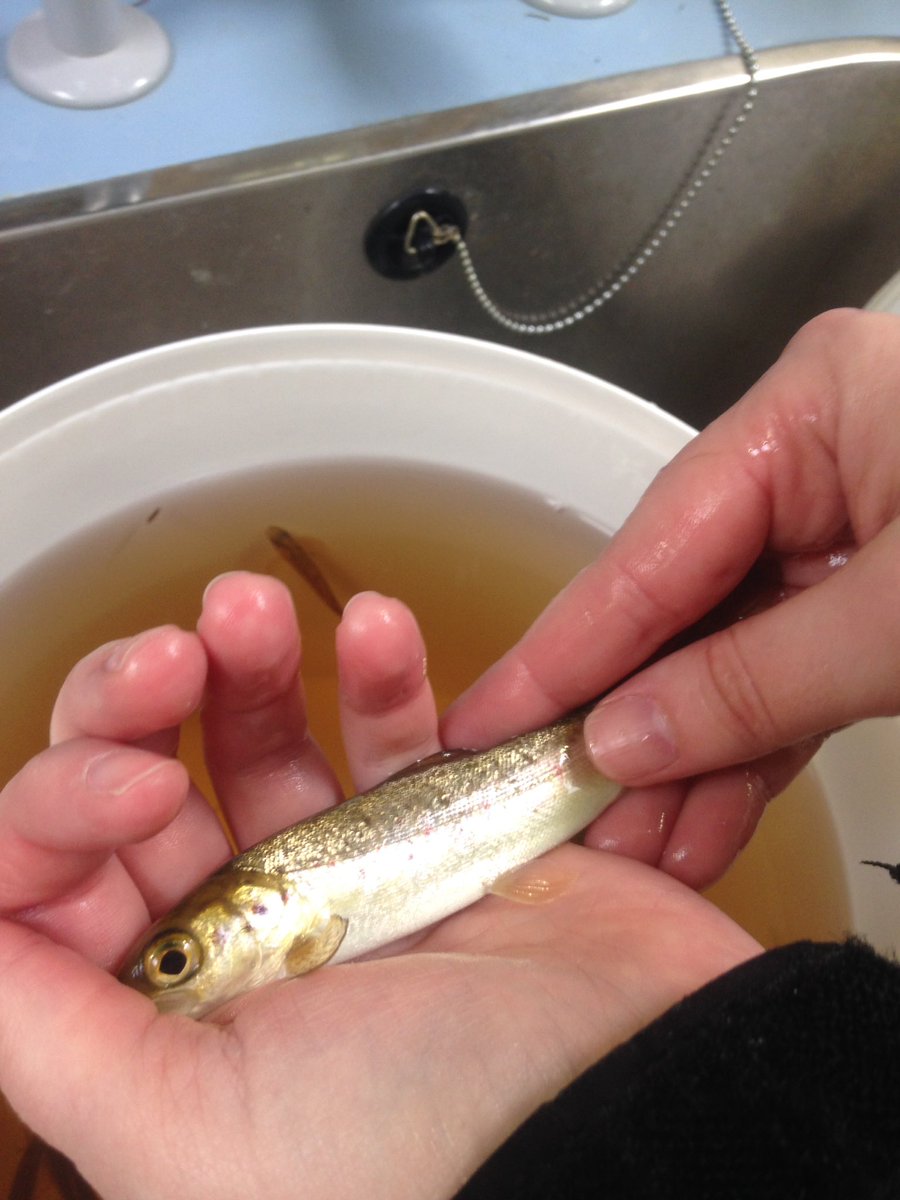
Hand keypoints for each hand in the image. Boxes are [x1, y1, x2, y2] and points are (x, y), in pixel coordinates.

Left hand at [0, 572, 757, 1199]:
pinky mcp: (444, 832)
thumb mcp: (192, 1136)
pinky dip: (381, 672)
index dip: (66, 800)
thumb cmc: (433, 1161)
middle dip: (141, 698)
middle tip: (182, 651)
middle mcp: (243, 943)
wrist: (643, 1120)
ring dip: (250, 659)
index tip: (145, 784)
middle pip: (144, 781)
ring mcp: (346, 879)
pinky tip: (379, 631)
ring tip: (255, 611)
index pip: (50, 877)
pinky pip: (393, 732)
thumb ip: (52, 1034)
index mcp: (164, 1014)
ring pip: (261, 736)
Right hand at [443, 308, 899, 889]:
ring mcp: (846, 528)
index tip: (482, 725)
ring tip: (634, 849)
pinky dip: (754, 752)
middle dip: (629, 724)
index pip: (649, 550)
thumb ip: (752, 683)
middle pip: (680, 606)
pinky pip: (792, 678)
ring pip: (733, 655)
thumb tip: (619, 740)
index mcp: (810, 411)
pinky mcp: (878, 594)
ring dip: (688, 760)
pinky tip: (704, 822)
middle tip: (557, 812)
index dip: (563, 653)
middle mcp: (813, 459)